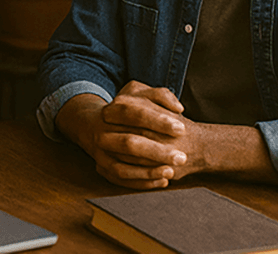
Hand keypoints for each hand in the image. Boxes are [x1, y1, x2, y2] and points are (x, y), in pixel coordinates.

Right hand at [57, 82, 186, 189]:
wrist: (95, 125)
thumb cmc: (127, 111)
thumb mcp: (139, 94)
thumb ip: (160, 95)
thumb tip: (177, 108)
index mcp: (111, 111)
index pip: (132, 113)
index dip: (157, 121)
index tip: (181, 128)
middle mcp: (102, 132)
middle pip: (128, 143)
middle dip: (156, 151)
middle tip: (182, 157)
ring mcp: (100, 153)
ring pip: (122, 167)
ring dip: (148, 172)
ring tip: (172, 172)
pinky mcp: (102, 168)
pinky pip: (121, 180)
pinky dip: (142, 183)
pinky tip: (162, 181)